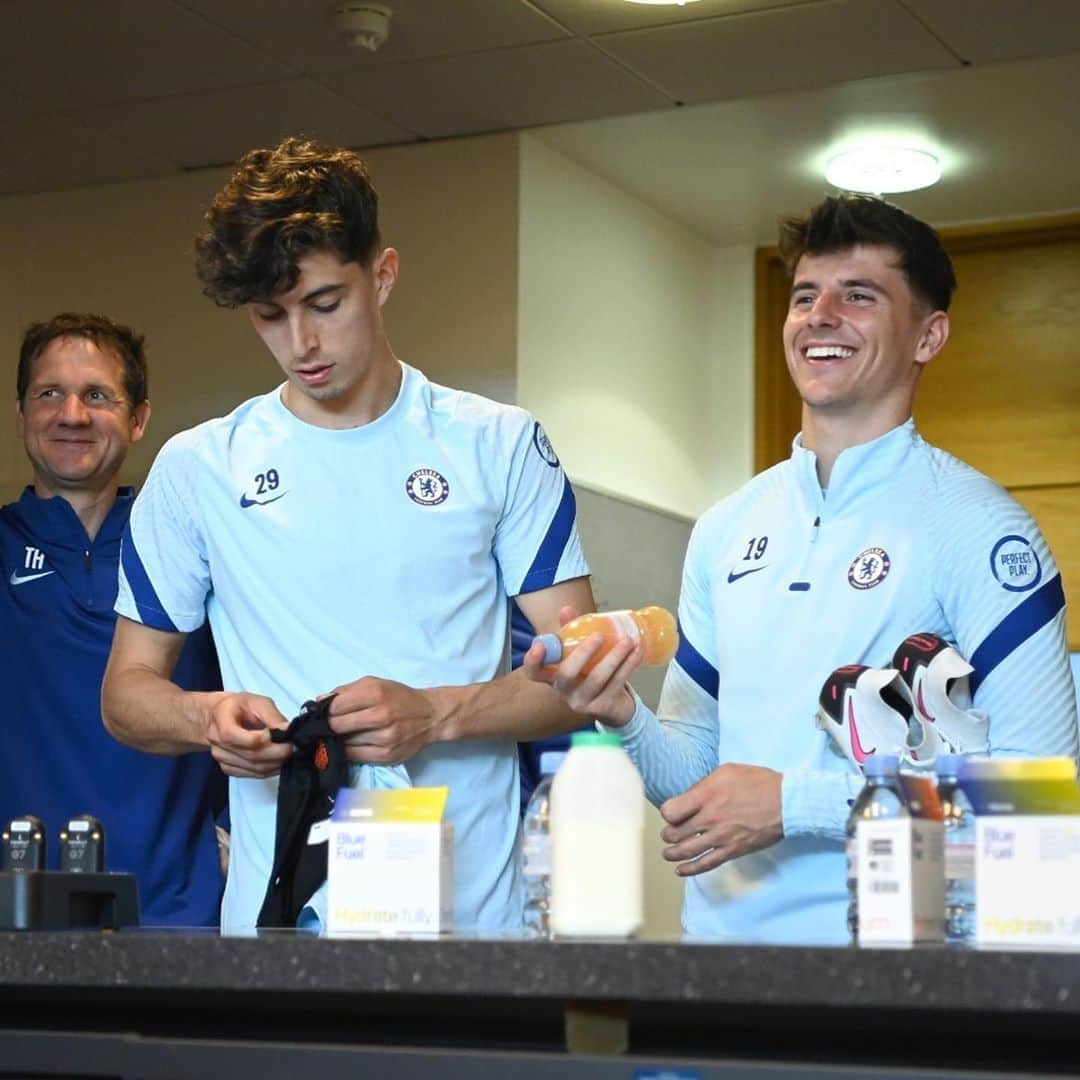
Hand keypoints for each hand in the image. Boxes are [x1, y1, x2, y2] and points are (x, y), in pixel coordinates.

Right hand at [206, 693, 291, 778]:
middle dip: (277, 753)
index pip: (237, 736)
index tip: (284, 735)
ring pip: (254, 768)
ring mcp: (222, 758)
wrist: (219, 717)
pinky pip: (253, 774)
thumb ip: (272, 715)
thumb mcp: (257, 701)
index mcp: (222, 720)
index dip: (263, 738)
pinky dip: (270, 769)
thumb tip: (288, 729)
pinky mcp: (228, 768)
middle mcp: (218, 742)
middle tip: (294, 746)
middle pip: (250, 755)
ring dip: (276, 763)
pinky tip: (279, 760)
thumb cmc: (239, 707)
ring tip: (289, 752)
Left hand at [324, 677, 439, 764]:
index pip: (335, 706)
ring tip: (341, 735)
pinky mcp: (386, 756)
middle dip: (328, 726)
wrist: (430, 716)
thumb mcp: (375, 684)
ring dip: (338, 740)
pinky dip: (348, 751)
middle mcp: (380, 716)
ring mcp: (384, 738)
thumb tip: (318, 701)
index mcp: (375, 693)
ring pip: (344, 743)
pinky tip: (350, 745)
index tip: (321, 714)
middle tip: (327, 726)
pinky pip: (354, 757)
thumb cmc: (399, 697)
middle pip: (337, 726)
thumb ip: (346, 691)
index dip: (324, 711)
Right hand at [521, 605, 640, 726]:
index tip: (539, 646)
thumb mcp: (579, 652)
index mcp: (553, 677)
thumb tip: (566, 609)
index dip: (533, 660)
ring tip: (627, 641)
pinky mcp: (601, 708)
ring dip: (614, 657)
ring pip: (597, 679)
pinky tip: (636, 653)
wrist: (612, 704)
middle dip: (583, 652)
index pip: (534, 672)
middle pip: (567, 674)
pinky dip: (628, 666)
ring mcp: (582, 702)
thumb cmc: (591, 672)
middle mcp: (564, 691)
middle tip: (599, 635)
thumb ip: (571, 631)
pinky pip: (615, 684)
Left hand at [659, 763, 782, 875]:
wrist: (786, 802)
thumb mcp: (726, 771)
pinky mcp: (732, 851)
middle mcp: (709, 818)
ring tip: (668, 853)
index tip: (671, 813)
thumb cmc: (758, 783)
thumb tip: (689, 796)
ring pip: (686, 851)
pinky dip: (690, 869)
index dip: (668, 813)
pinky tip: (680, 870)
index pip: (671, 811)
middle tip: (669, 833)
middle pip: (674, 834)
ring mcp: (720, 837)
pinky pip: (706, 864)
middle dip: (668, 834)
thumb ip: (704, 784)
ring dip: (672, 853)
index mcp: (706, 796)